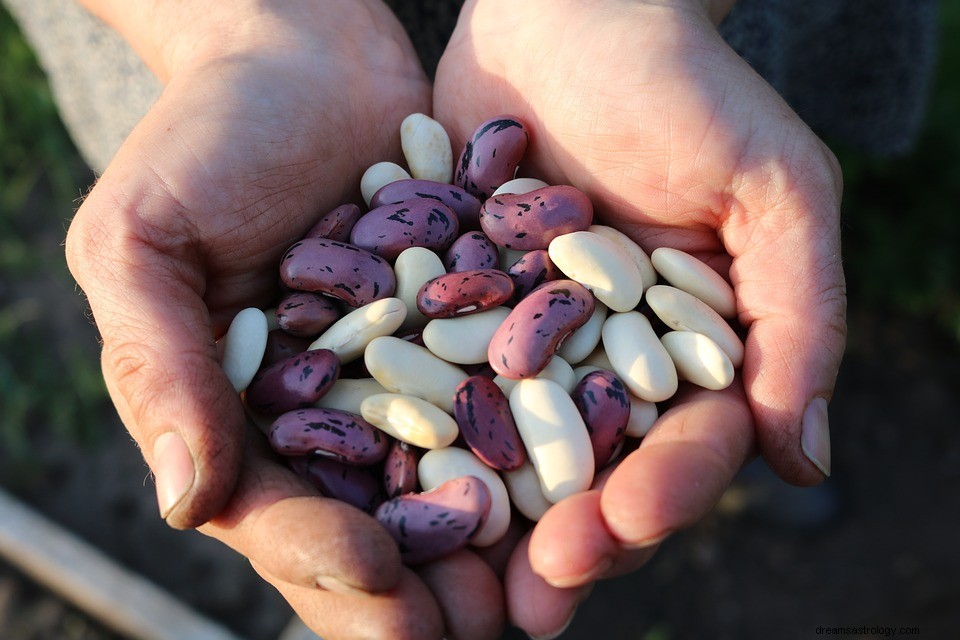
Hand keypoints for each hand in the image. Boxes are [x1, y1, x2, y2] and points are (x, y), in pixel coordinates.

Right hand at [65, 1, 504, 636]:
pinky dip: (549, 431)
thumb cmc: (206, 137)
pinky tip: (592, 468)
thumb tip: (185, 500)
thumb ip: (160, 364)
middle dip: (427, 586)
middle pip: (380, 524)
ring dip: (502, 537)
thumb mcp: (146, 241)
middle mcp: (337, 413)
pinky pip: (516, 389)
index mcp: (247, 417)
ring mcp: (415, 374)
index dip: (326, 564)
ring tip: (553, 577)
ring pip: (458, 477)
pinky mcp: (479, 322)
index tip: (383, 588)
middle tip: (486, 626)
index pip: (282, 517)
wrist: (305, 48)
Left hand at [435, 0, 844, 634]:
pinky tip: (374, 478)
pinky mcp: (449, 307)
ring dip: (478, 514)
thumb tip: (804, 463)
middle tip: (529, 603)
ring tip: (443, 573)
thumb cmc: (686, 88)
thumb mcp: (772, 189)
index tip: (621, 529)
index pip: (686, 447)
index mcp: (689, 352)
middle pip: (591, 470)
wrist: (573, 12)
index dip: (662, 497)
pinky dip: (403, 427)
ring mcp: (521, 340)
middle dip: (564, 536)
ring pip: (504, 446)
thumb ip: (799, 318)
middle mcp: (603, 361)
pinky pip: (426, 377)